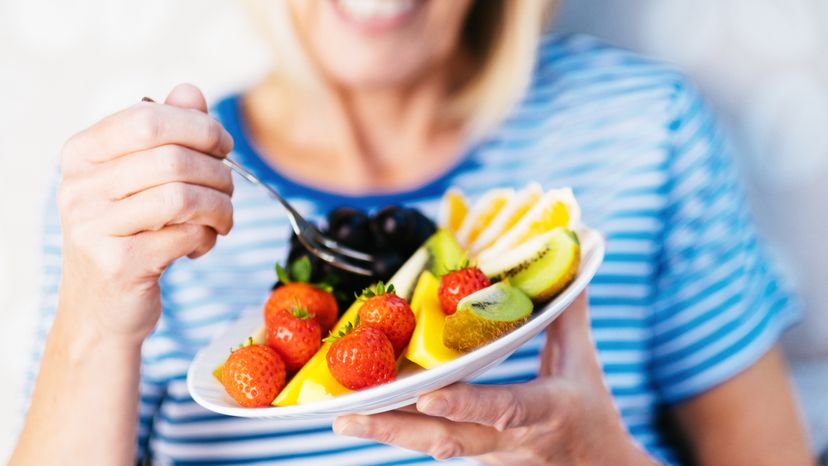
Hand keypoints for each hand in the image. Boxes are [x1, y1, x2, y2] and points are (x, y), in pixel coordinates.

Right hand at [57, 83, 233, 341]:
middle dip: (218, 174)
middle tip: (228, 191)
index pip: (149, 119)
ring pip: (184, 198)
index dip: (199, 127)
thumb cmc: (128, 234)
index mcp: (82, 154)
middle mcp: (79, 187)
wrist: (101, 308)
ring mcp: (94, 227)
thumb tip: (190, 91)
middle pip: (173, 159)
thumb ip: (165, 132)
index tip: (222, 146)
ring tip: (221, 220)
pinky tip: (200, 245)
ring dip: (220, 208)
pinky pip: (187, 235)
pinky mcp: (119, 264)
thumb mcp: (139, 179)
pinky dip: (207, 238)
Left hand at [333, 293, 658, 464]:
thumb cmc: (591, 414)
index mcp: (542, 412)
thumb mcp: (583, 362)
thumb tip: (574, 263)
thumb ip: (568, 313)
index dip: (465, 404)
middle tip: (347, 415)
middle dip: (394, 429)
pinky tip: (364, 415)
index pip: (502, 408)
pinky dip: (397, 429)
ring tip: (342, 418)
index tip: (429, 395)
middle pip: (445, 438)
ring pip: (429, 445)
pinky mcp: (472, 455)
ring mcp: (485, 453)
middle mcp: (505, 440)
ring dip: (385, 433)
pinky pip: (430, 441)